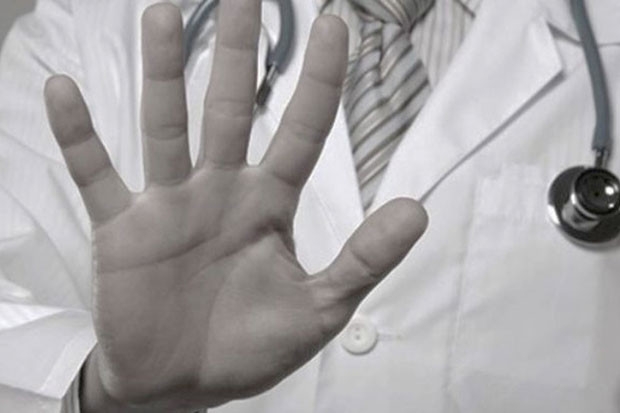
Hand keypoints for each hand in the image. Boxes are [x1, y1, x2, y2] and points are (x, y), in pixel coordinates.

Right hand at [44, 2, 427, 410]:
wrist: (182, 387)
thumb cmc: (250, 347)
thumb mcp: (320, 309)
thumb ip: (365, 259)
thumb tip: (419, 210)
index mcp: (270, 204)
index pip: (301, 130)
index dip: (319, 81)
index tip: (336, 25)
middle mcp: (220, 190)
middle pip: (232, 107)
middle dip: (240, 52)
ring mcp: (168, 205)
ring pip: (166, 126)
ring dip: (162, 74)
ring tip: (163, 15)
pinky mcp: (122, 228)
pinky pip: (97, 174)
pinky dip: (80, 136)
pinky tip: (64, 91)